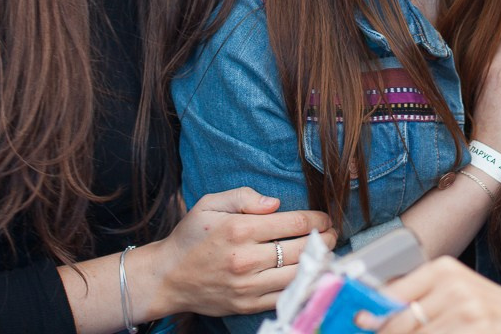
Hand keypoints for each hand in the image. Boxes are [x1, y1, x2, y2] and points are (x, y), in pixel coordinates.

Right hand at [145, 186, 335, 316]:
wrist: (167, 277)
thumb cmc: (191, 237)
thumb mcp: (210, 204)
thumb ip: (243, 196)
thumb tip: (275, 203)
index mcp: (240, 229)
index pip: (295, 224)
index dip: (318, 220)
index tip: (326, 218)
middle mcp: (246, 259)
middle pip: (302, 249)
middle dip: (325, 240)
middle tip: (333, 234)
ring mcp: (248, 286)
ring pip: (298, 274)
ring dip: (319, 263)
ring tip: (326, 253)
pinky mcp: (247, 304)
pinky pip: (285, 296)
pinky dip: (303, 285)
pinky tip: (311, 274)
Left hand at [357, 257, 500, 333]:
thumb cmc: (489, 312)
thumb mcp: (456, 294)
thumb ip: (419, 299)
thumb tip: (371, 314)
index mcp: (442, 269)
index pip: (391, 294)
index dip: (370, 314)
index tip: (358, 322)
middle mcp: (452, 284)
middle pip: (397, 323)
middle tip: (381, 333)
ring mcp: (466, 308)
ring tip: (436, 331)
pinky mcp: (476, 327)